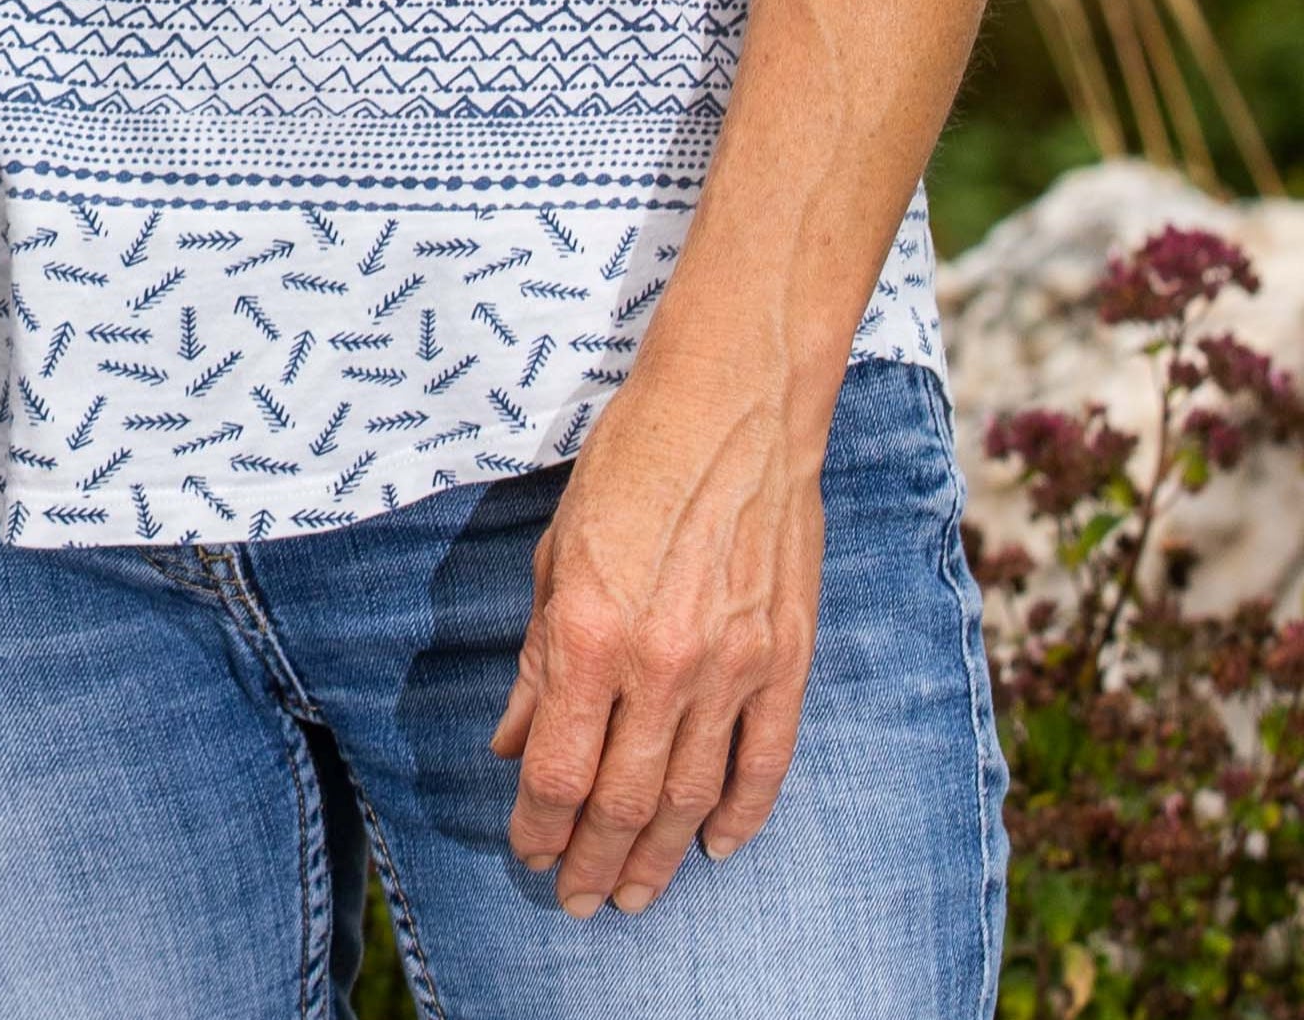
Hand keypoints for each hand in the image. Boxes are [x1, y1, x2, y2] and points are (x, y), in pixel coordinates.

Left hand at [492, 355, 822, 916]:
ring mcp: (734, 668)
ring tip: (632, 895)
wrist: (733, 404)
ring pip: (690, 797)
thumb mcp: (556, 551)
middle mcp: (663, 665)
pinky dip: (740, 814)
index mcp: (592, 634)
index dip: (539, 826)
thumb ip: (538, 658)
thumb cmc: (630, 462)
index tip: (528, 852)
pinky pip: (765, 762)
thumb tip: (514, 744)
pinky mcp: (788, 659)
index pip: (560, 771)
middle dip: (592, 862)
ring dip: (657, 857)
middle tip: (576, 899)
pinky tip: (714, 846)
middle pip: (623, 800)